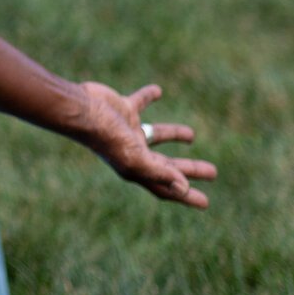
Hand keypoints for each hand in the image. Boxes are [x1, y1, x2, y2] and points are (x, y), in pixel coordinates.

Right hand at [75, 81, 215, 207]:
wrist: (81, 110)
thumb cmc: (106, 136)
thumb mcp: (135, 157)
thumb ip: (160, 172)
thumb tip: (184, 187)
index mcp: (137, 168)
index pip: (166, 187)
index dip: (186, 196)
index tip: (206, 203)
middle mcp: (133, 151)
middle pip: (167, 163)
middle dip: (189, 169)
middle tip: (213, 173)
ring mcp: (127, 129)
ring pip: (156, 135)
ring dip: (175, 135)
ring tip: (192, 136)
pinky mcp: (123, 108)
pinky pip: (141, 102)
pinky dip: (149, 97)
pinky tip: (158, 92)